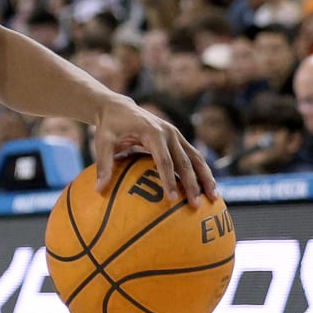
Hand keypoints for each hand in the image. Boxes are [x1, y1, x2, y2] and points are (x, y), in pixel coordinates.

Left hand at [92, 95, 215, 205]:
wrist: (118, 107)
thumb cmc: (109, 127)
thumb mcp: (103, 143)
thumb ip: (104, 165)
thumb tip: (98, 190)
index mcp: (153, 133)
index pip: (164, 161)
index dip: (169, 180)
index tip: (172, 199)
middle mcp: (169, 133)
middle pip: (185, 162)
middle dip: (192, 184)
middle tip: (196, 205)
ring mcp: (176, 134)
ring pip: (196, 158)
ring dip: (205, 178)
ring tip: (214, 198)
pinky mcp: (178, 138)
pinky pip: (193, 156)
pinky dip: (202, 171)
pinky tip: (208, 188)